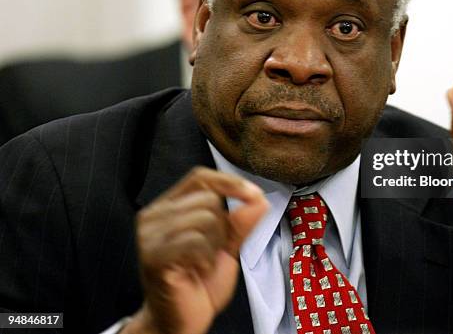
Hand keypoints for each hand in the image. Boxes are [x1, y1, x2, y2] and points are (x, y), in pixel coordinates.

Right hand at [125, 167, 268, 333]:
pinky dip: (206, 258)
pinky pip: (195, 241)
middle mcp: (154, 216)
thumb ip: (241, 222)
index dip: (229, 182)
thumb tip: (259, 198)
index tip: (254, 194)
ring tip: (202, 263)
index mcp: (169, 207)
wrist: (181, 322)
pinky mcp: (153, 256)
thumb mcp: (227, 247)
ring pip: (204, 218)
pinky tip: (197, 270)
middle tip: (212, 252)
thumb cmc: (199, 283)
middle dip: (222, 227)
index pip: (200, 177)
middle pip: (207, 199)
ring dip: (214, 246)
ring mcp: (150, 235)